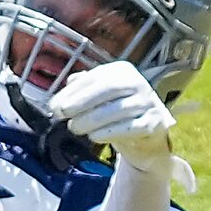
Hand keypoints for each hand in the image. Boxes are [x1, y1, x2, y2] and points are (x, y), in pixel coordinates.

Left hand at [48, 63, 174, 170]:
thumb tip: (59, 98)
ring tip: (75, 128)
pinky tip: (94, 136)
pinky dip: (109, 132)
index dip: (72, 91)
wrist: (145, 139)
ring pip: (118, 109)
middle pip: (108, 89)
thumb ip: (81, 92)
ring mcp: (149, 103)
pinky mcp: (155, 123)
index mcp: (122, 71)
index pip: (94, 78)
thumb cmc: (116, 113)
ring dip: (92, 119)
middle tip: (63, 114)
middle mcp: (138, 83)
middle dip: (81, 101)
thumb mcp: (99, 97)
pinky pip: (131, 127)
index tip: (55, 105)